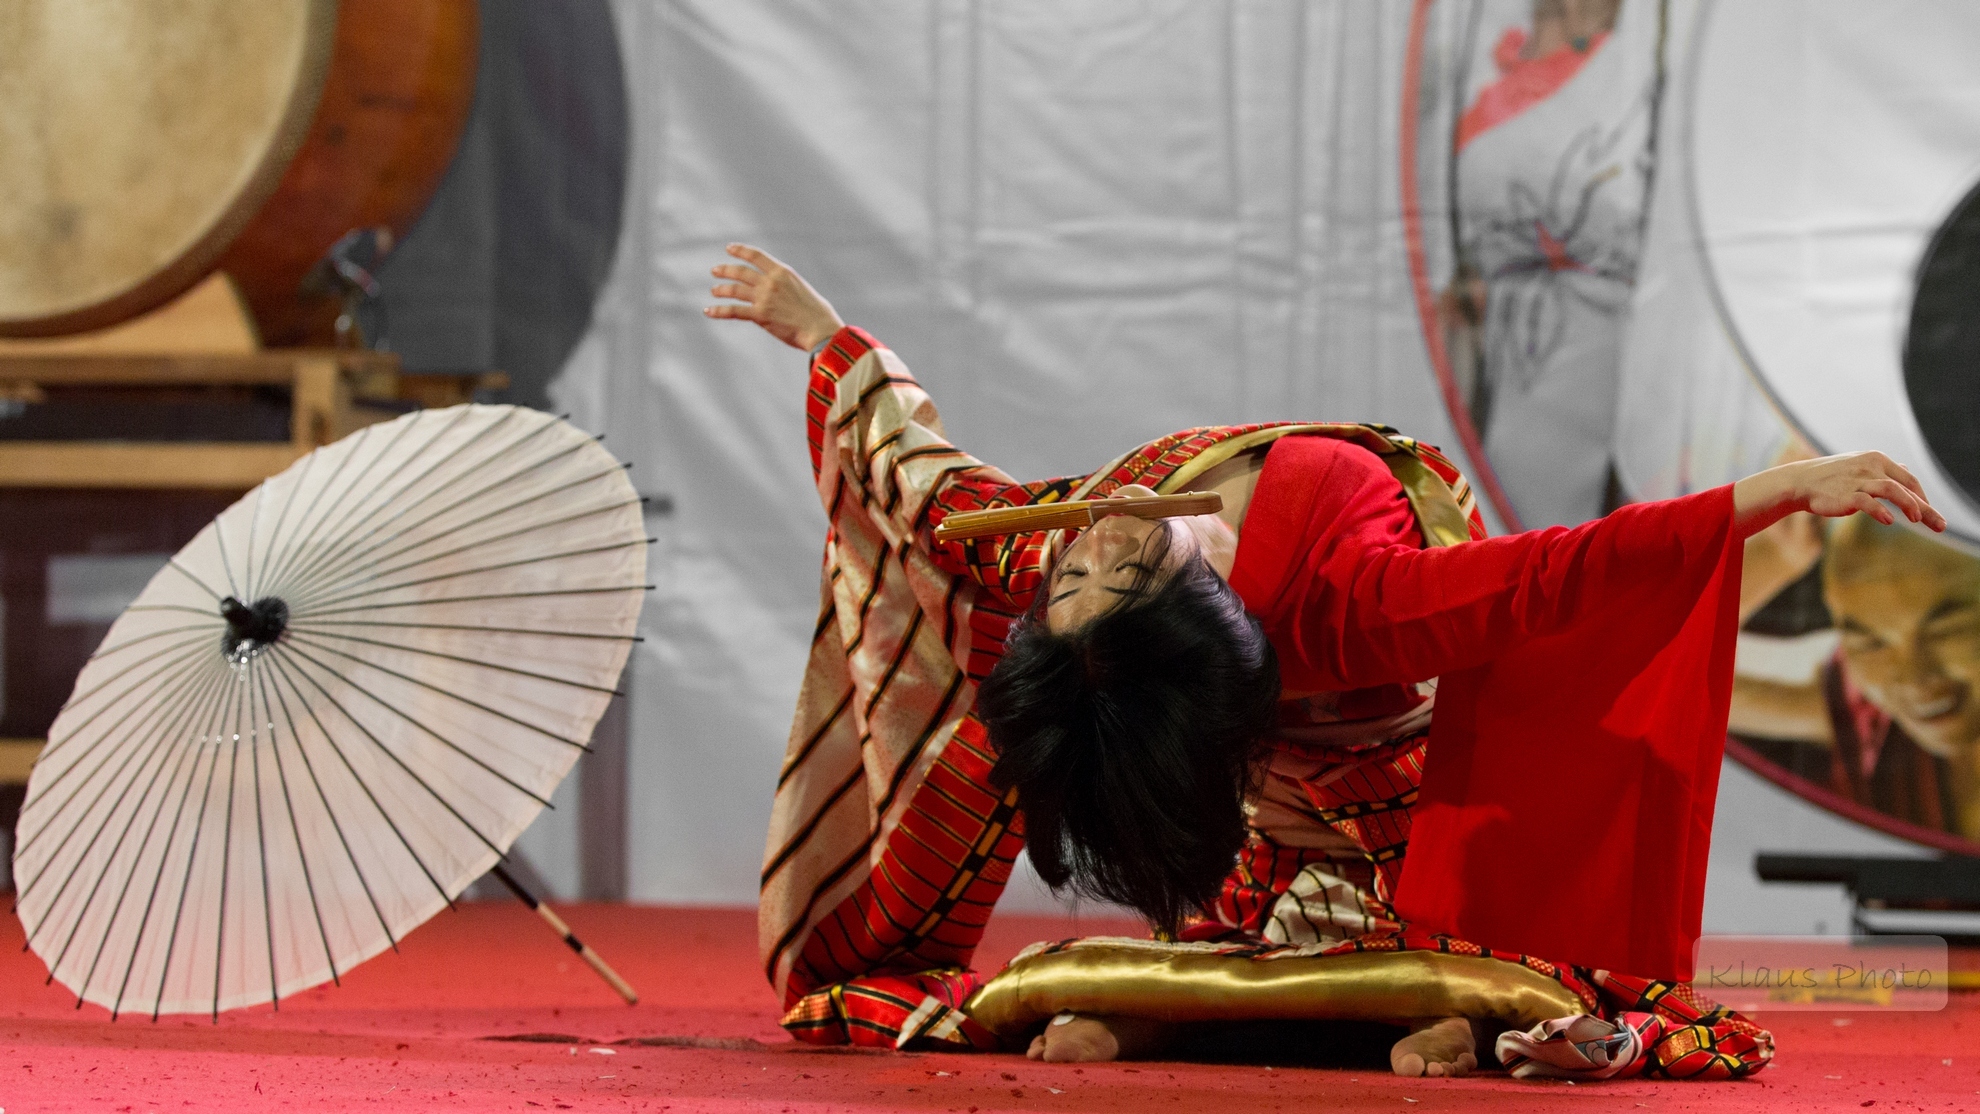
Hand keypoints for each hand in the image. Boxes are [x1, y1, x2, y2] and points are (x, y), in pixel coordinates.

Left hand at [702, 243, 844, 350]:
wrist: (821, 330)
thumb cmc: (818, 314)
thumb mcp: (802, 289)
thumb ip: (786, 285)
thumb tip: (779, 290)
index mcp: (783, 272)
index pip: (756, 255)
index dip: (740, 250)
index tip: (729, 249)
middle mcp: (771, 282)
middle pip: (741, 272)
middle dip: (726, 270)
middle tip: (715, 270)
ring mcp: (764, 298)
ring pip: (735, 290)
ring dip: (722, 289)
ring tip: (714, 291)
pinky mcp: (760, 315)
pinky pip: (734, 311)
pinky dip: (719, 310)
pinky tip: (709, 311)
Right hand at [1731, 450, 1946, 537]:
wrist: (1799, 482)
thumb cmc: (1831, 477)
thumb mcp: (1860, 466)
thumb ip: (1883, 469)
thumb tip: (1904, 469)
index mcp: (1877, 459)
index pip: (1909, 479)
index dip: (1922, 497)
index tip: (1928, 513)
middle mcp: (1871, 467)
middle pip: (1907, 486)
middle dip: (1926, 507)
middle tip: (1941, 526)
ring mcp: (1858, 480)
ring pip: (1892, 489)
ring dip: (1909, 505)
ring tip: (1917, 520)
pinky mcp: (1845, 494)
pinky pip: (1868, 501)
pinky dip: (1880, 511)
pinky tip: (1889, 521)